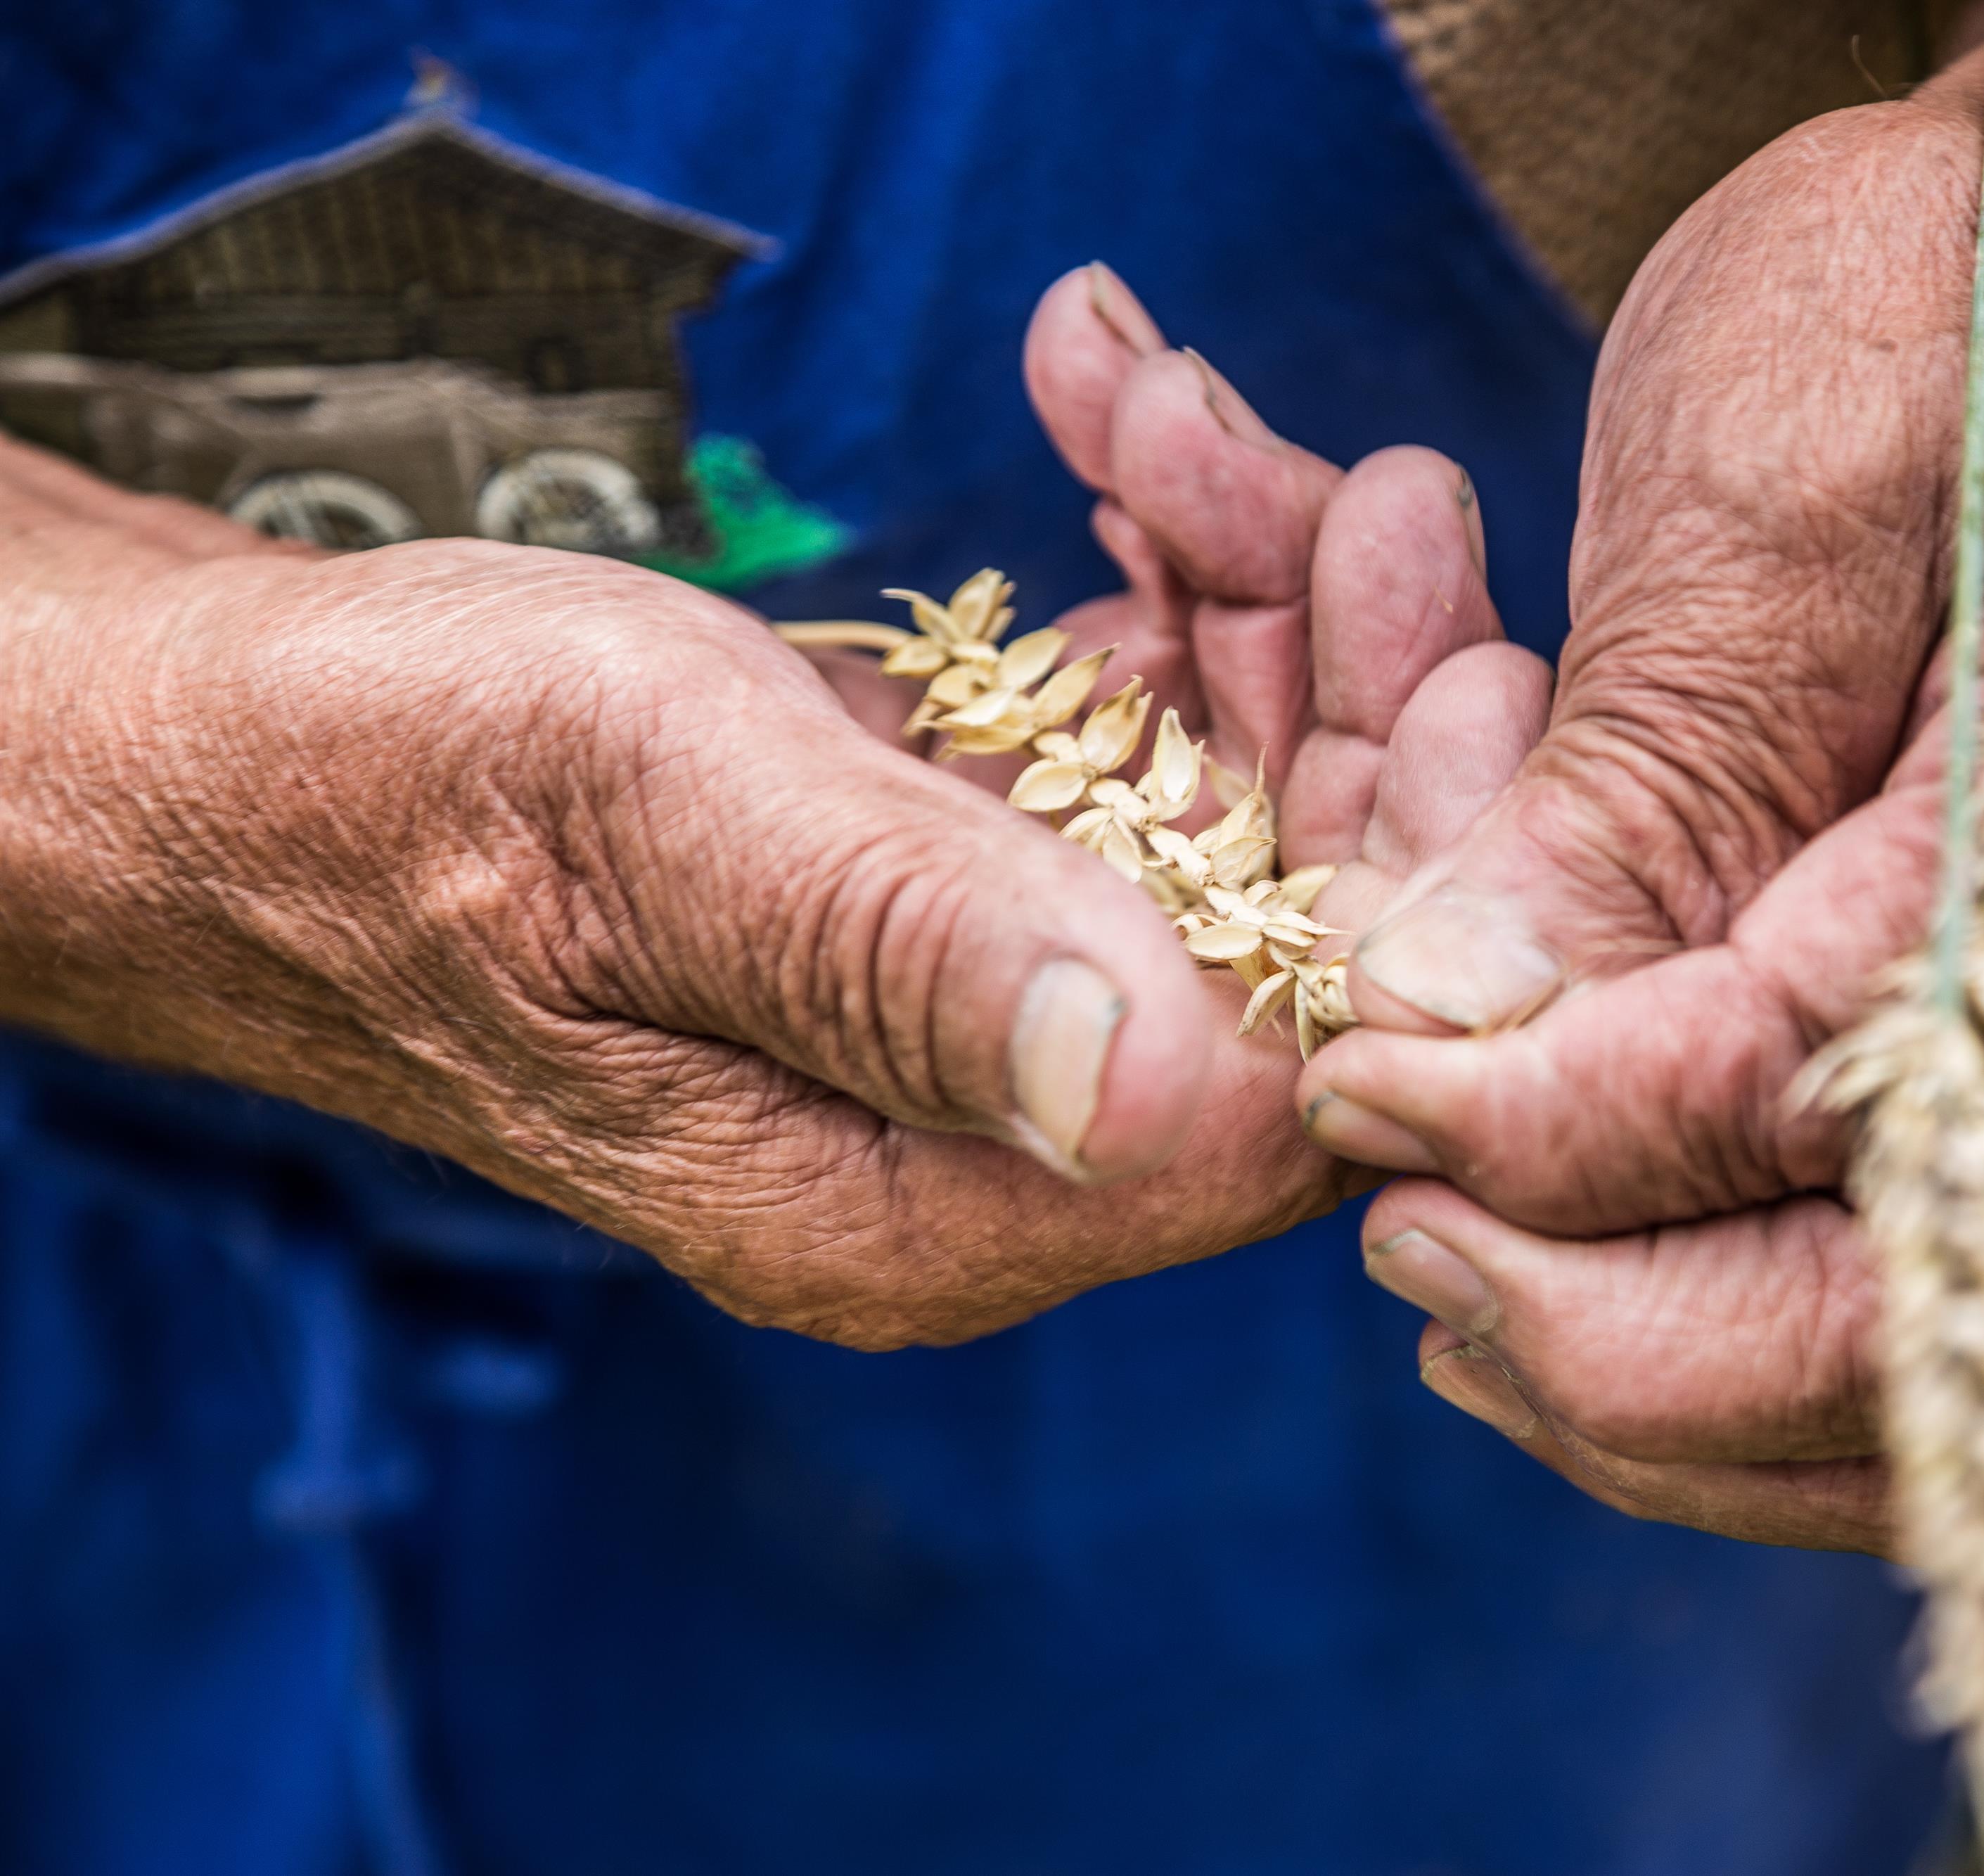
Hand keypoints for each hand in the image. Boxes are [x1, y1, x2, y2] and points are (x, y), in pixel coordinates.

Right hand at [0, 266, 1544, 1349]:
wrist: (263, 747)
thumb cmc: (401, 778)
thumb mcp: (647, 818)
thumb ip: (888, 947)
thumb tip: (1134, 1079)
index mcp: (925, 1206)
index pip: (1291, 1096)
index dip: (1416, 889)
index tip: (1456, 663)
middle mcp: (994, 1146)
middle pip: (1304, 952)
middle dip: (1362, 704)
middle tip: (1366, 492)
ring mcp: (994, 1018)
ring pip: (1247, 825)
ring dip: (1257, 606)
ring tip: (1170, 412)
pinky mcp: (974, 896)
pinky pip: (1144, 761)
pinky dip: (1157, 605)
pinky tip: (1119, 466)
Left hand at [1292, 52, 1983, 1547]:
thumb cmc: (1931, 297)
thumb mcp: (1764, 482)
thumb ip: (1634, 789)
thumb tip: (1448, 1038)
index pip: (1801, 1078)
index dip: (1545, 1122)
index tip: (1352, 1076)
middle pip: (1899, 1317)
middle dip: (1603, 1325)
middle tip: (1393, 1225)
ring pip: (1914, 1377)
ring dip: (1656, 1383)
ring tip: (1449, 1266)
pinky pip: (1913, 1317)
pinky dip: (1722, 1353)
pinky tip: (1556, 1258)